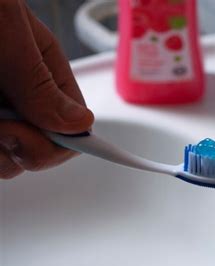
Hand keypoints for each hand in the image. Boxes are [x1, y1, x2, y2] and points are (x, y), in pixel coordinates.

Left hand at [0, 0, 93, 178]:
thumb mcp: (5, 29)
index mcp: (43, 73)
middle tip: (0, 126)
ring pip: (5, 159)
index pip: (75, 124)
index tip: (41, 142)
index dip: (66, 142)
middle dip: (22, 146)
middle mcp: (20, 98)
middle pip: (41, 149)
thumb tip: (79, 122)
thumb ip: (39, 80)